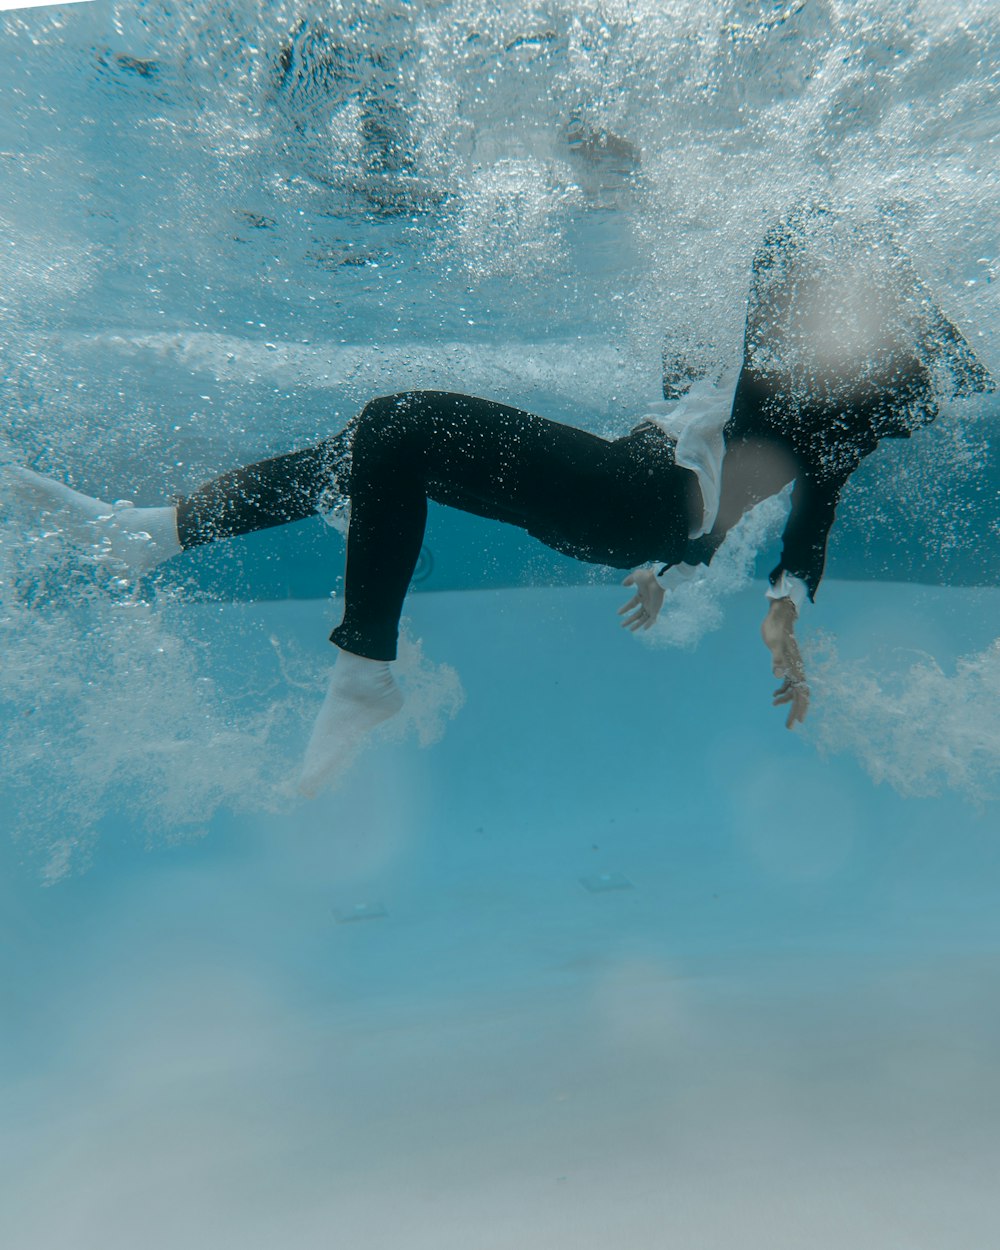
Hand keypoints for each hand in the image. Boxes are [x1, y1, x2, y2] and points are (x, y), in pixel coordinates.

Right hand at [618, 568, 664, 631]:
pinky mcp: (656, 609)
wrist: (658, 579)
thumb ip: (629, 580)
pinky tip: (644, 628)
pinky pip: (653, 619)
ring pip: (644, 618)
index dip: (625, 608)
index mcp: (642, 595)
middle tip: (622, 625)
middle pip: (637, 614)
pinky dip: (649, 624)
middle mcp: (647, 602)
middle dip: (630, 620)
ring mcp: (652, 606)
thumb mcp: (635, 576)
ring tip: (630, 629)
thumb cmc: (647, 576)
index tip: (618, 613)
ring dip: (637, 624)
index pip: (632, 604)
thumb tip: (623, 584)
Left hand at [761, 598, 808, 727]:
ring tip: (775, 707)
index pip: (801, 693)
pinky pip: (788, 682)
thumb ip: (776, 660)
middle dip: (795, 711)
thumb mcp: (774, 644)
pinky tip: (774, 697)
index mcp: (796, 667)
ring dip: (787, 702)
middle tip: (789, 727)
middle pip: (800, 695)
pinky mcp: (786, 663)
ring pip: (794, 690)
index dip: (800, 708)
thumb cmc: (776, 629)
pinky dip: (782, 691)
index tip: (797, 722)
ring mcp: (793, 666)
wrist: (779, 614)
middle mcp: (797, 669)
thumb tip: (778, 676)